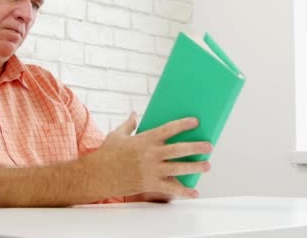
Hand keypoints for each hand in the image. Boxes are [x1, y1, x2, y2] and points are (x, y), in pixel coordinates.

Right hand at [92, 112, 212, 198]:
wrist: (97, 175)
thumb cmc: (106, 155)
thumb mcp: (117, 135)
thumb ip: (129, 125)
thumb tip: (134, 114)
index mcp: (145, 140)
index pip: (169, 129)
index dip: (184, 124)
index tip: (196, 122)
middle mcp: (151, 154)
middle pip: (179, 149)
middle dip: (196, 147)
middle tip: (209, 146)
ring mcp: (151, 170)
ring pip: (179, 168)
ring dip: (195, 166)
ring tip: (207, 165)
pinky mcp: (149, 184)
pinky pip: (170, 189)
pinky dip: (184, 191)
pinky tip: (194, 192)